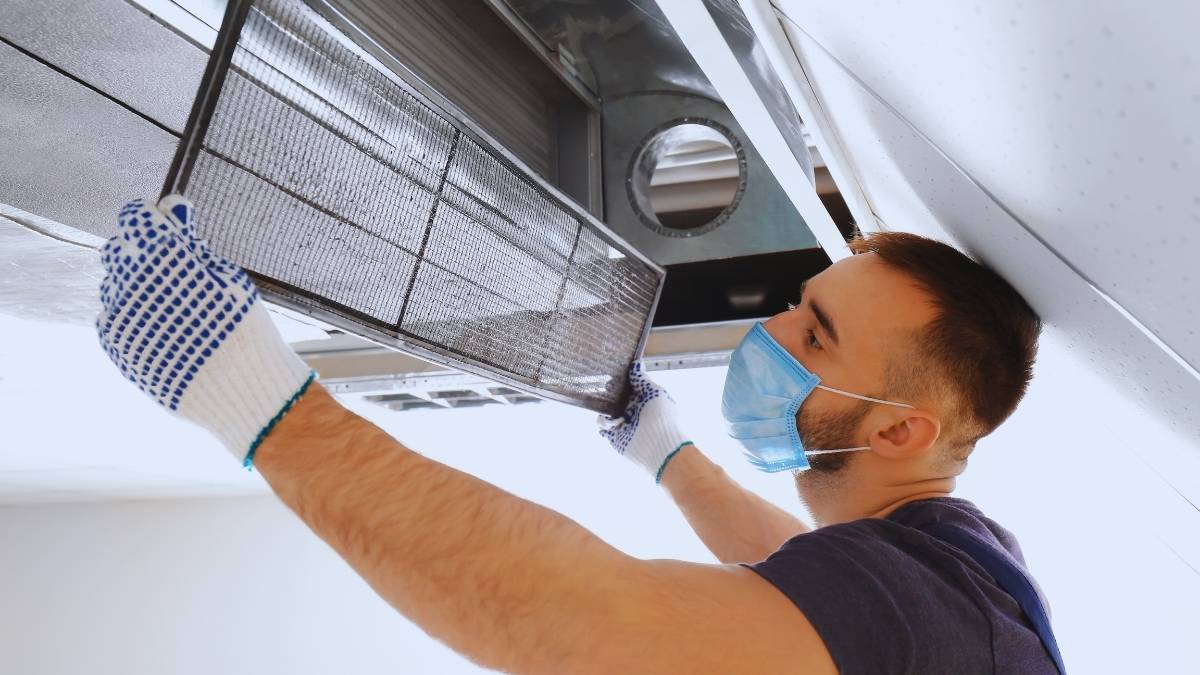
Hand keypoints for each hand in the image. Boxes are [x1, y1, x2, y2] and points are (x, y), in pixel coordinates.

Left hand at [96, 195, 314, 466]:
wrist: (242, 391)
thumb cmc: (244, 329)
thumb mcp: (228, 276)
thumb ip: (190, 240)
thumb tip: (170, 205)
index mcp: (161, 257)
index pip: (136, 217)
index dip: (156, 218)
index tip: (172, 227)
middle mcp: (130, 282)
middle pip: (120, 248)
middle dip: (142, 251)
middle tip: (175, 269)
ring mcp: (118, 316)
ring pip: (114, 284)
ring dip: (136, 285)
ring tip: (174, 305)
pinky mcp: (115, 346)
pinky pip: (111, 317)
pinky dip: (132, 315)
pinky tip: (163, 327)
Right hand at [597, 361, 692, 482]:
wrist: (659, 446)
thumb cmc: (662, 417)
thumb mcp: (654, 392)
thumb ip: (642, 379)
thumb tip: (636, 362)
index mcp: (643, 399)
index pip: (627, 386)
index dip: (619, 379)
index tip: (611, 371)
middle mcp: (632, 410)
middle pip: (614, 397)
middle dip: (608, 393)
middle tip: (604, 390)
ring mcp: (623, 423)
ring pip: (605, 411)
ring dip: (607, 411)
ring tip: (619, 418)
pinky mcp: (615, 436)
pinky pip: (602, 425)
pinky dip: (604, 423)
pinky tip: (614, 425)